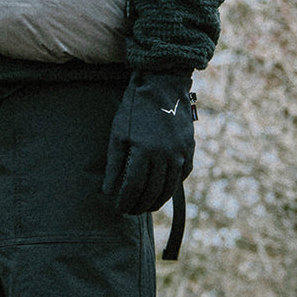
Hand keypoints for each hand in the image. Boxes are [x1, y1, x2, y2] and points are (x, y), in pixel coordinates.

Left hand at [102, 70, 194, 215]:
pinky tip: (164, 190)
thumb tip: (107, 190)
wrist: (161, 85)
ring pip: (169, 187)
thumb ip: (114, 163)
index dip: (125, 201)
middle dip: (140, 205)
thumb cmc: (134, 108)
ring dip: (157, 201)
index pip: (133, 188)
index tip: (118, 209)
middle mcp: (164, 155)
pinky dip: (173, 185)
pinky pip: (182, 174)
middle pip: (152, 192)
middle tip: (131, 211)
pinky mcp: (189, 148)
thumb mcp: (118, 133)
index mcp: (144, 151)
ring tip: (146, 206)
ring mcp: (180, 153)